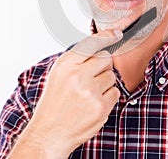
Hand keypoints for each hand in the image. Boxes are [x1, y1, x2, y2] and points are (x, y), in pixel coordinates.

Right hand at [9, 29, 121, 158]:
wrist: (50, 133)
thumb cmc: (56, 100)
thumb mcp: (59, 73)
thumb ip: (78, 58)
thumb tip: (101, 44)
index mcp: (66, 64)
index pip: (91, 43)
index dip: (106, 36)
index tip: (117, 34)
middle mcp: (78, 75)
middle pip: (106, 57)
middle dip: (103, 65)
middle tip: (92, 76)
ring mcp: (90, 91)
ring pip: (112, 76)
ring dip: (105, 83)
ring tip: (88, 93)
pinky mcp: (100, 107)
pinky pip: (115, 92)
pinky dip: (108, 97)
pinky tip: (94, 103)